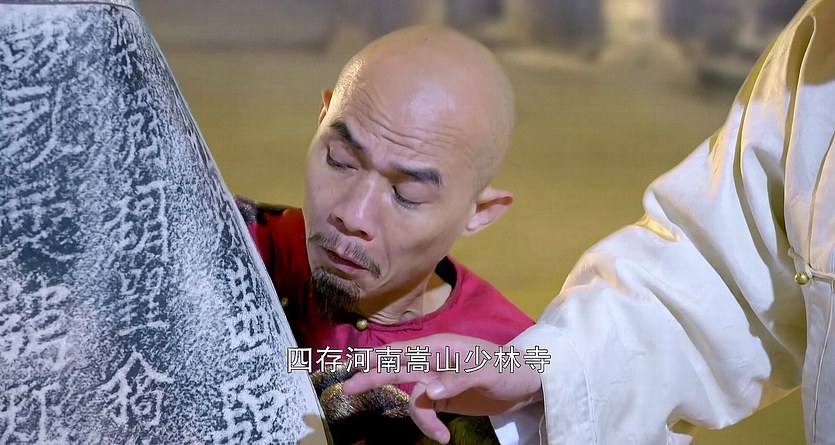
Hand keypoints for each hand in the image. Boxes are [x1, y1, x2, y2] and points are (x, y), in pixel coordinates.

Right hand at [342, 334, 542, 443]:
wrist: (528, 384)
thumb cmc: (510, 369)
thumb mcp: (487, 372)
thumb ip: (457, 380)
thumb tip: (429, 391)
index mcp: (440, 347)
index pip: (401, 352)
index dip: (376, 358)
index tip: (353, 365)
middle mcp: (433, 361)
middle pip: (396, 368)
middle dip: (373, 377)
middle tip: (349, 389)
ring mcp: (437, 380)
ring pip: (411, 396)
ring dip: (418, 418)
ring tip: (439, 435)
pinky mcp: (443, 398)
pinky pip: (425, 411)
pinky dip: (429, 425)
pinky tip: (444, 436)